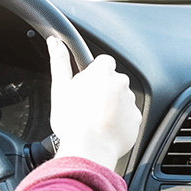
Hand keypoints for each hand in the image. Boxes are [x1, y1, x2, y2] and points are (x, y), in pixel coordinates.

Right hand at [47, 36, 140, 167]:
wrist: (89, 149)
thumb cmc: (72, 120)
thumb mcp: (60, 88)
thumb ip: (59, 62)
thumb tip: (55, 41)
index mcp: (102, 72)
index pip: (103, 62)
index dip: (94, 74)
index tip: (87, 87)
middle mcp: (121, 83)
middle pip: (113, 81)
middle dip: (103, 90)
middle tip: (88, 106)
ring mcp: (130, 102)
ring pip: (121, 99)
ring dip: (112, 106)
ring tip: (96, 121)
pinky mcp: (136, 119)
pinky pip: (128, 117)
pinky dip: (119, 121)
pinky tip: (105, 129)